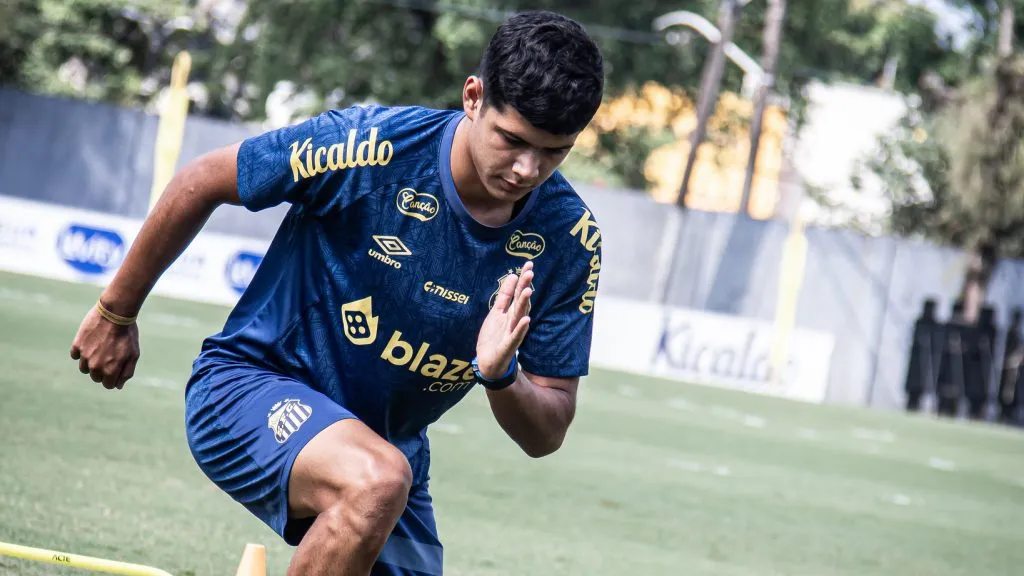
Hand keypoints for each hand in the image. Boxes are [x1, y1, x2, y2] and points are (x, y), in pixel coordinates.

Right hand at [70, 303, 140, 389]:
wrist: (115, 313)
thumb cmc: (127, 335)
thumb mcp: (133, 355)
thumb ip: (126, 372)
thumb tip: (118, 386)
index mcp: (110, 370)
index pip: (108, 385)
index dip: (113, 378)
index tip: (116, 367)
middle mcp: (95, 366)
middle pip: (96, 377)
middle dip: (103, 370)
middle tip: (110, 355)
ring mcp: (85, 356)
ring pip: (84, 368)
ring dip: (91, 362)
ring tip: (101, 349)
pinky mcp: (77, 345)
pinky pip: (75, 355)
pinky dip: (81, 352)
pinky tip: (90, 343)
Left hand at [476, 261, 533, 379]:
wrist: (488, 362)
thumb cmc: (494, 336)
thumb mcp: (496, 312)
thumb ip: (505, 296)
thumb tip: (512, 276)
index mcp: (511, 312)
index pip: (518, 293)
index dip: (522, 279)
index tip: (529, 264)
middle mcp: (514, 321)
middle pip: (520, 302)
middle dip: (524, 287)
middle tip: (530, 272)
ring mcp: (512, 333)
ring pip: (519, 316)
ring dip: (524, 304)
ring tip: (527, 291)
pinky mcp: (508, 346)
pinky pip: (515, 336)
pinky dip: (521, 328)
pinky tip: (526, 320)